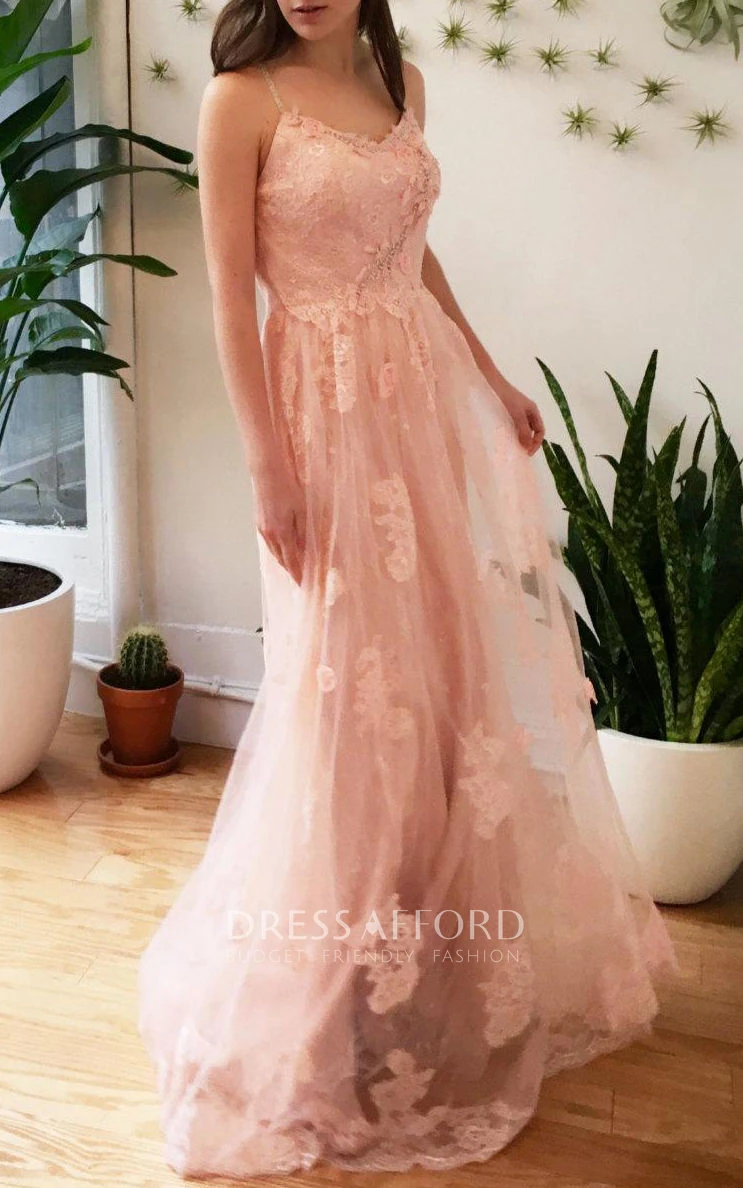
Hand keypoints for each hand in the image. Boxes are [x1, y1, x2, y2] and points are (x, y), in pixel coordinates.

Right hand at [251, 461, 306, 584]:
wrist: (267, 472)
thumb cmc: (288, 488)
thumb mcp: (304, 511)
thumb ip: (306, 533)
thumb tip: (310, 552)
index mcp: (282, 534)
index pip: (292, 563)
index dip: (299, 576)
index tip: (305, 586)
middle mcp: (270, 536)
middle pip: (283, 561)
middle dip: (293, 572)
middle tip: (303, 580)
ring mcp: (263, 530)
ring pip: (275, 554)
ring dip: (286, 563)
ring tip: (296, 569)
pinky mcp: (260, 523)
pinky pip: (271, 545)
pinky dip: (279, 552)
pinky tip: (285, 550)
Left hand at [497, 383, 544, 456]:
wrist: (492, 383)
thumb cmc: (506, 397)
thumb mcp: (517, 415)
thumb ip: (523, 430)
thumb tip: (528, 446)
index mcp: (533, 411)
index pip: (540, 431)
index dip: (536, 443)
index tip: (527, 453)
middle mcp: (527, 412)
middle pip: (533, 431)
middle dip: (529, 443)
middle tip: (521, 453)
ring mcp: (517, 412)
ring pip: (523, 430)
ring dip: (520, 439)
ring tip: (514, 448)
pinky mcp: (507, 412)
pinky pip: (513, 426)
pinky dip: (513, 434)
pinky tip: (505, 439)